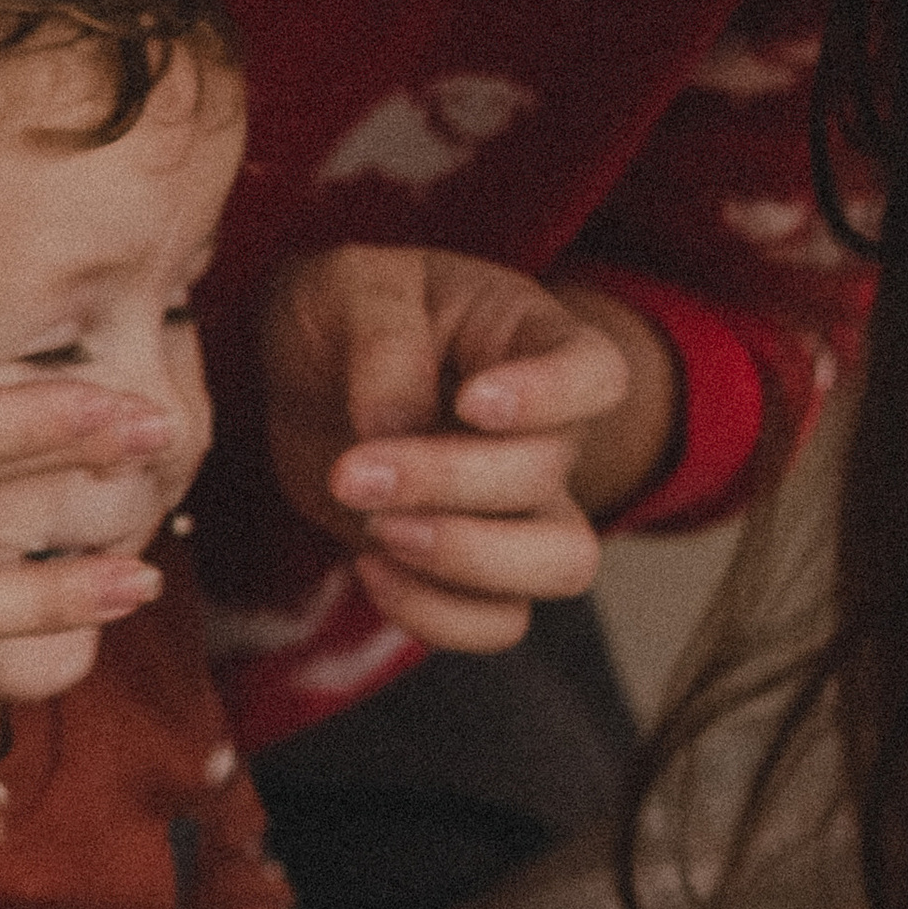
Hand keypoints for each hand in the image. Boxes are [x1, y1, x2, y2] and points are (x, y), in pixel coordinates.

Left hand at [258, 246, 652, 650]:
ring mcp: (521, 507)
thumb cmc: (348, 313)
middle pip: (548, 474)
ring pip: (562, 564)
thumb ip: (381, 343)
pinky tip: (368, 567)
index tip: (470, 401)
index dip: (550, 397)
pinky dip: (436, 612)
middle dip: (446, 482)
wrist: (312, 374)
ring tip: (378, 532)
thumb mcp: (350, 288)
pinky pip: (499, 620)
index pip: (595, 374)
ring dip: (466, 558)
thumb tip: (392, 427)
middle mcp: (549, 429)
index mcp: (533, 338)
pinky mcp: (474, 567)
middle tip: (351, 472)